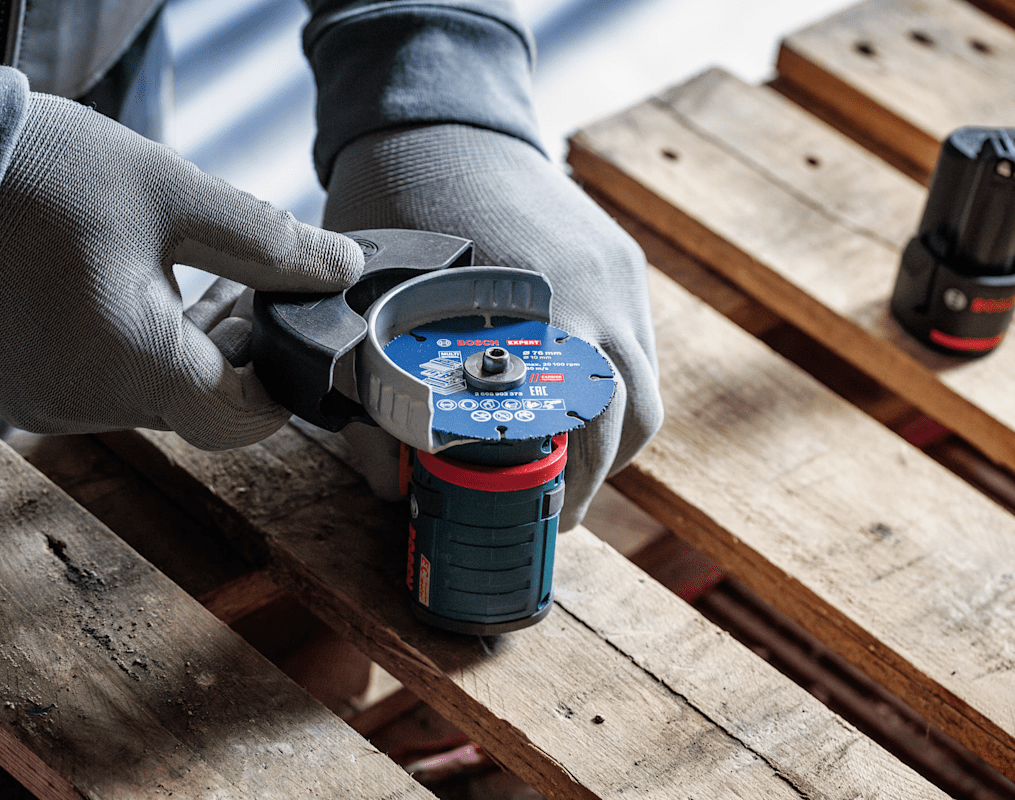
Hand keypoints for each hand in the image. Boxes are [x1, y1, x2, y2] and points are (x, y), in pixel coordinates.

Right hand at [0, 93, 362, 448]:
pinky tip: (155, 294)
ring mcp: (51, 400)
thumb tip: (342, 268)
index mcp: (130, 362)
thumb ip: (270, 243)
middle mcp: (87, 400)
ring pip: (161, 397)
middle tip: (252, 294)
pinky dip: (149, 352)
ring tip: (204, 283)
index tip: (297, 341)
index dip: (283, 386)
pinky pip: (115, 387)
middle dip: (240, 357)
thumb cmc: (44, 172)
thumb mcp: (175, 195)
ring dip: (196, 352)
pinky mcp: (31, 386)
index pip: (240, 419)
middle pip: (202, 407)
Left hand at [323, 124, 662, 528]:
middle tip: (559, 509)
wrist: (443, 118)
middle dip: (598, 478)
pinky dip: (613, 387)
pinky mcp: (623, 262)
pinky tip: (572, 396)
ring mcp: (616, 278)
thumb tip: (395, 489)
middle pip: (630, 421)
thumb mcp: (369, 308)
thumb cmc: (393, 209)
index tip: (546, 521)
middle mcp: (593, 298)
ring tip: (572, 463)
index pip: (577, 432)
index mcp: (532, 313)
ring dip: (615, 439)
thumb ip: (375, 402)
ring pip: (645, 389)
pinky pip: (636, 346)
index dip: (568, 489)